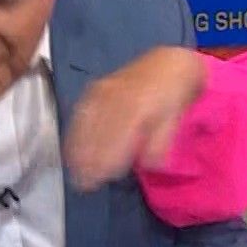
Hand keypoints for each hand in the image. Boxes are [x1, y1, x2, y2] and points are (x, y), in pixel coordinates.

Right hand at [64, 46, 204, 191]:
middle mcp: (115, 97)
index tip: (101, 180)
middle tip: (84, 184)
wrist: (166, 62)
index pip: (117, 138)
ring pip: (84, 124)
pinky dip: (74, 134)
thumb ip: (160, 143)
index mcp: (137, 106)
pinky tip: (72, 150)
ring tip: (75, 172)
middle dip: (89, 160)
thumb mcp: (174, 120)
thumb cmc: (173, 96)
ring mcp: (102, 90)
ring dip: (78, 150)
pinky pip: (80, 113)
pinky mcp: (94, 88)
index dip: (107, 161)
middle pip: (96, 133)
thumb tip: (148, 166)